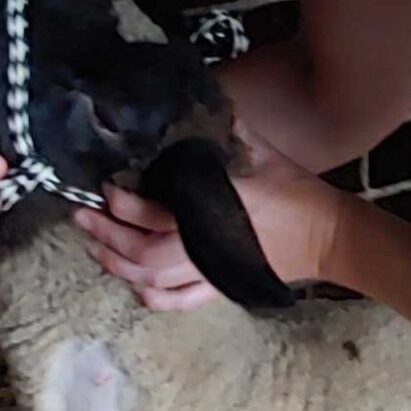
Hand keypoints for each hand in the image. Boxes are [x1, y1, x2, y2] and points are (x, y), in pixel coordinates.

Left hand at [73, 132, 341, 310]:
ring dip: (119, 265)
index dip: (124, 204)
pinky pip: (179, 302)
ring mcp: (212, 272)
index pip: (155, 214)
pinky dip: (152, 298)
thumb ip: (225, 133)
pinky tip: (135, 286)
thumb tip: (191, 108)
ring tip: (96, 247)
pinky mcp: (221, 287)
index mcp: (215, 211)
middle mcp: (206, 246)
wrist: (328, 235)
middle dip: (107, 236)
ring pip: (152, 280)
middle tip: (82, 217)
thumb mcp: (260, 152)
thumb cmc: (295, 191)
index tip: (106, 187)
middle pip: (142, 253)